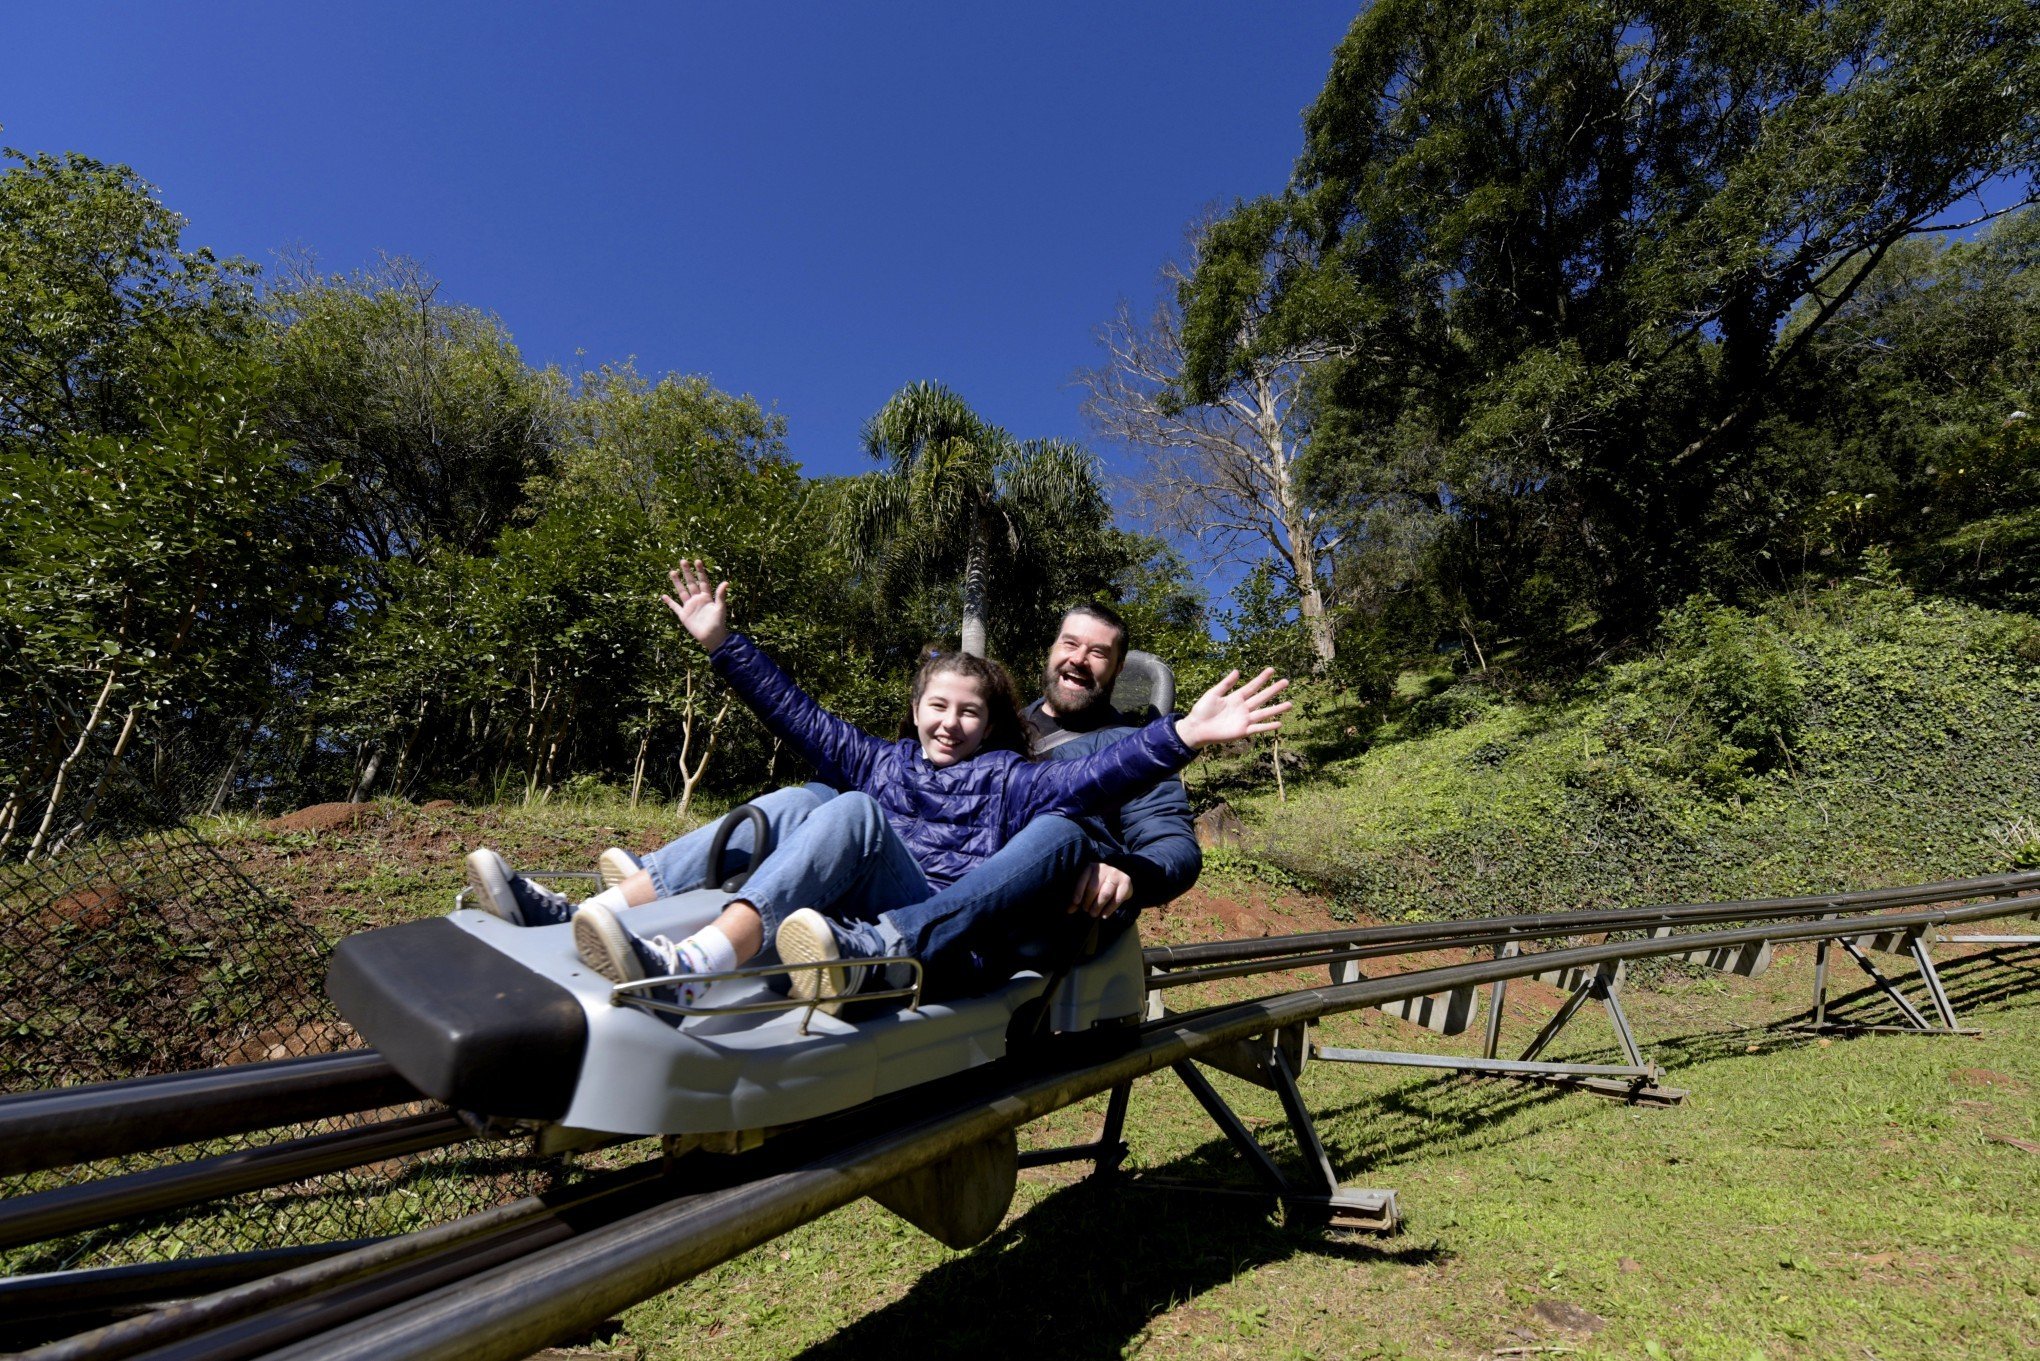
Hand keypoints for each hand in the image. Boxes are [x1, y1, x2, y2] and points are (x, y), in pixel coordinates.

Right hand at [662, 559, 730, 651]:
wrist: (712, 638)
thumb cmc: (719, 623)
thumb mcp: (720, 608)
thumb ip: (721, 595)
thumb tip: (726, 582)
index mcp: (707, 597)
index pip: (703, 581)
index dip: (700, 571)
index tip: (697, 561)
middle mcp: (697, 599)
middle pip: (691, 583)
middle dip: (687, 572)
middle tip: (683, 561)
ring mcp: (690, 606)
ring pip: (682, 591)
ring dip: (677, 582)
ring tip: (672, 572)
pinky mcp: (684, 615)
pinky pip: (675, 607)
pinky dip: (669, 602)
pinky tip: (664, 595)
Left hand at [1067, 861, 1134, 917]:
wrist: (1119, 878)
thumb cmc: (1099, 885)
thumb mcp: (1088, 888)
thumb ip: (1078, 899)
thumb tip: (1069, 911)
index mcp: (1091, 868)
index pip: (1083, 880)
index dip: (1078, 892)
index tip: (1076, 903)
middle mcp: (1103, 868)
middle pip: (1093, 888)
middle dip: (1088, 902)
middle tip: (1086, 911)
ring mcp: (1115, 874)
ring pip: (1105, 894)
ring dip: (1098, 906)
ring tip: (1093, 914)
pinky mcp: (1126, 882)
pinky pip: (1117, 899)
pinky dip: (1109, 909)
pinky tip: (1104, 915)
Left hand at [1174, 668, 1291, 749]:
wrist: (1196, 728)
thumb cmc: (1202, 711)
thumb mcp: (1213, 694)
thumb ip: (1225, 684)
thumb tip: (1237, 670)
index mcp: (1235, 697)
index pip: (1252, 686)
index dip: (1261, 678)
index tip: (1271, 670)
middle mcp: (1243, 708)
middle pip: (1261, 697)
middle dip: (1273, 690)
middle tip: (1286, 682)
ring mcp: (1244, 720)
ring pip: (1264, 713)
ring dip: (1277, 709)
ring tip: (1290, 704)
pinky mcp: (1242, 731)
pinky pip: (1258, 728)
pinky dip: (1268, 726)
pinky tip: (1279, 723)